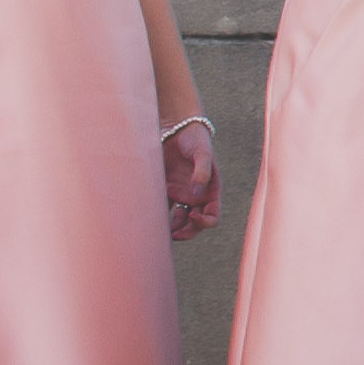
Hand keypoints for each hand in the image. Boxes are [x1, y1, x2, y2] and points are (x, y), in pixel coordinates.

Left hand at [163, 119, 222, 238]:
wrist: (178, 128)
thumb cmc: (195, 139)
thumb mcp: (202, 153)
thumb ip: (202, 172)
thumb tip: (198, 191)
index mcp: (211, 191)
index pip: (213, 216)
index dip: (205, 222)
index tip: (193, 217)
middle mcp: (197, 197)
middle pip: (195, 224)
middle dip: (187, 232)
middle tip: (175, 235)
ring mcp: (182, 195)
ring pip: (179, 220)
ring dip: (173, 229)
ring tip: (161, 233)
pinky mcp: (167, 190)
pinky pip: (164, 208)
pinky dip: (159, 216)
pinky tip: (150, 220)